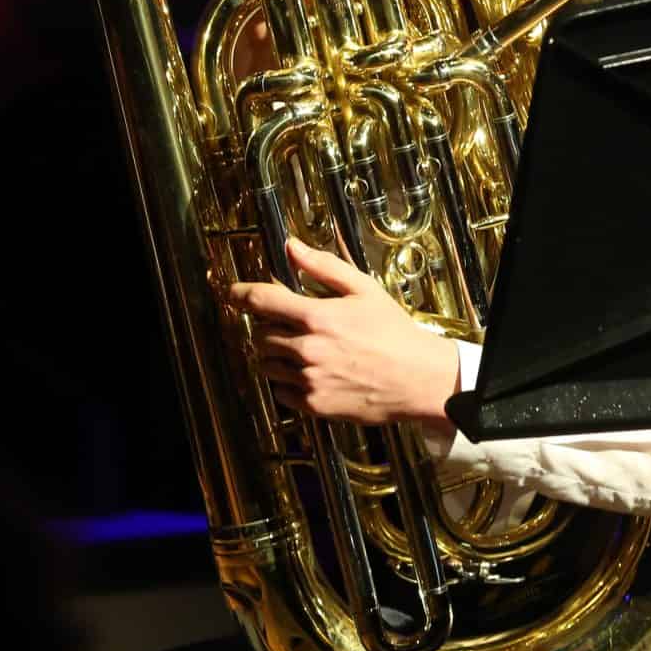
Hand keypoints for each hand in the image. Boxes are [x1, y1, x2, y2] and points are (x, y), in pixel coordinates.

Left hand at [226, 238, 458, 429]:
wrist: (418, 378)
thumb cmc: (394, 332)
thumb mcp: (363, 289)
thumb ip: (323, 266)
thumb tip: (292, 246)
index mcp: (317, 316)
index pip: (261, 301)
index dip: (240, 294)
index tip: (232, 293)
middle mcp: (307, 349)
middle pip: (261, 334)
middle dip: (268, 326)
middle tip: (288, 324)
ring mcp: (309, 379)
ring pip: (267, 365)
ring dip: (275, 355)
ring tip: (300, 349)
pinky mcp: (314, 405)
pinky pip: (280, 392)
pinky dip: (286, 382)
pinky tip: (308, 372)